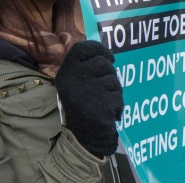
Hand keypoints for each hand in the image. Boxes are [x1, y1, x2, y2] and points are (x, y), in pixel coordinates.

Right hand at [55, 41, 123, 156]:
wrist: (82, 137)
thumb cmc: (83, 105)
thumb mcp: (76, 83)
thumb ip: (86, 67)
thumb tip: (107, 55)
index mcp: (66, 72)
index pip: (81, 48)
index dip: (98, 48)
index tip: (110, 57)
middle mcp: (73, 80)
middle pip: (102, 63)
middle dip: (110, 74)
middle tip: (106, 88)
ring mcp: (86, 94)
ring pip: (114, 81)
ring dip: (115, 92)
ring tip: (104, 103)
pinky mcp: (100, 108)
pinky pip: (118, 98)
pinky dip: (118, 107)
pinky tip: (109, 114)